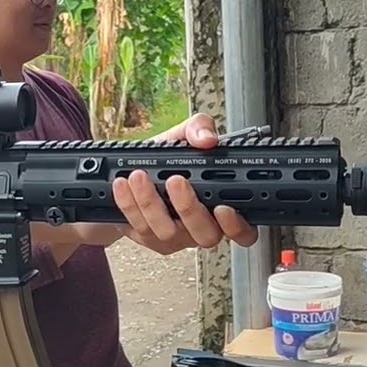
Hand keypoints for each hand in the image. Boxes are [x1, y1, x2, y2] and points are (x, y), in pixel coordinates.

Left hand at [112, 113, 258, 252]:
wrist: (127, 173)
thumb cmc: (164, 161)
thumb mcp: (182, 137)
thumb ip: (198, 129)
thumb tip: (207, 138)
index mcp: (219, 206)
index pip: (243, 230)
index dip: (237, 225)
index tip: (224, 207)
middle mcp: (200, 227)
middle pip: (206, 235)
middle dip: (190, 208)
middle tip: (176, 181)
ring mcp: (174, 236)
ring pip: (168, 232)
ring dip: (152, 203)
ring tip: (139, 176)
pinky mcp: (146, 238)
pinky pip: (139, 227)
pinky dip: (129, 204)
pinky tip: (123, 185)